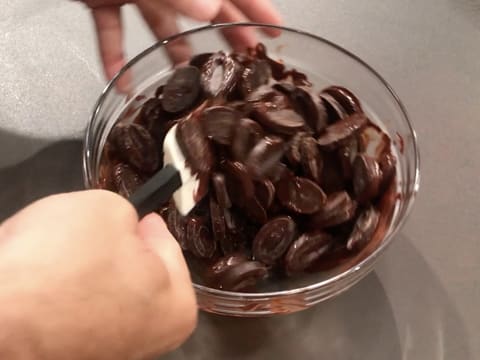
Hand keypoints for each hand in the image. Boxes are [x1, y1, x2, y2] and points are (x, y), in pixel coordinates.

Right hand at [0, 190, 195, 359]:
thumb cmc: (64, 262)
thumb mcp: (106, 209)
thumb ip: (125, 215)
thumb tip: (121, 227)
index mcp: (175, 309)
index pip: (169, 250)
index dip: (150, 225)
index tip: (142, 215)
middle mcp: (147, 342)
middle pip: (135, 273)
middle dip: (118, 247)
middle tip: (101, 227)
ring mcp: (105, 355)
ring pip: (100, 291)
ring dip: (85, 268)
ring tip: (61, 249)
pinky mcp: (65, 356)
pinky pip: (70, 311)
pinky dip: (59, 290)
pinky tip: (41, 275)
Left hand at [80, 0, 281, 80]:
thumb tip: (209, 7)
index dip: (257, 8)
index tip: (276, 31)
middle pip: (204, 8)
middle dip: (225, 35)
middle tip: (245, 61)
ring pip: (161, 24)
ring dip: (172, 53)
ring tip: (188, 82)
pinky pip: (112, 31)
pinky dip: (114, 56)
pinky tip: (122, 81)